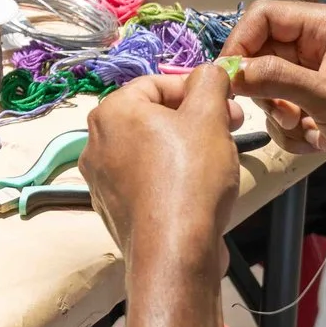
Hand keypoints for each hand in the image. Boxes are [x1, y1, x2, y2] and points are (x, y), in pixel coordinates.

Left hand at [84, 65, 245, 288]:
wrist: (175, 254)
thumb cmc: (190, 178)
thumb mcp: (209, 116)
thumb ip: (209, 82)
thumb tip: (208, 72)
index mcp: (112, 112)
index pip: (156, 83)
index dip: (197, 90)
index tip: (226, 105)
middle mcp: (96, 143)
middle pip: (152, 116)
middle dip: (194, 119)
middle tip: (230, 129)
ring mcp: (102, 179)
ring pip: (151, 149)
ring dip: (185, 147)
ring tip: (217, 161)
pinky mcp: (114, 210)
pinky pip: (146, 181)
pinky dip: (171, 178)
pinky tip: (197, 192)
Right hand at [224, 0, 325, 180]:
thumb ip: (276, 78)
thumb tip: (231, 71)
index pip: (266, 17)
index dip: (242, 43)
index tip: (229, 77)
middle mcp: (323, 46)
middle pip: (264, 54)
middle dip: (265, 87)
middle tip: (280, 111)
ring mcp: (321, 78)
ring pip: (272, 86)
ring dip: (279, 112)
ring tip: (304, 127)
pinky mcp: (322, 107)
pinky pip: (287, 111)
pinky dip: (295, 130)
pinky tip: (319, 141)